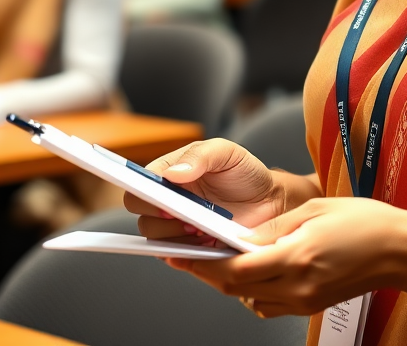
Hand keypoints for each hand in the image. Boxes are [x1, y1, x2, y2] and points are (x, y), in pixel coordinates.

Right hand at [124, 138, 288, 243]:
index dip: (143, 191)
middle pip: (140, 213)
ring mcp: (176, 225)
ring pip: (153, 236)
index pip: (138, 183)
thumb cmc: (244, 173)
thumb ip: (200, 156)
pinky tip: (205, 240)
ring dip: (173, 234)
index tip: (163, 196)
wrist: (268, 201)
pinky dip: (184, 251)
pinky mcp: (187, 247)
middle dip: (159, 215)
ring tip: (201, 227)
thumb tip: (171, 173)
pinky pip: (172, 255)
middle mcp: (167, 199)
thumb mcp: (226, 152)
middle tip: (184, 213)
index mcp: (170, 173)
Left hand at [163, 196, 406, 317]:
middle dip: (210, 272)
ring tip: (218, 258)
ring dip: (230, 281)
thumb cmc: (365, 222)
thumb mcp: (315, 210)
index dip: (206, 262)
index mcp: (297, 258)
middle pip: (237, 287)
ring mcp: (304, 302)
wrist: (399, 250)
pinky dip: (253, 289)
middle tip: (189, 254)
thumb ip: (274, 227)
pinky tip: (253, 270)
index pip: (237, 269)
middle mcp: (298, 287)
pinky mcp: (310, 307)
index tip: (184, 252)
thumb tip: (241, 235)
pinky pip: (269, 303)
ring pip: (250, 298)